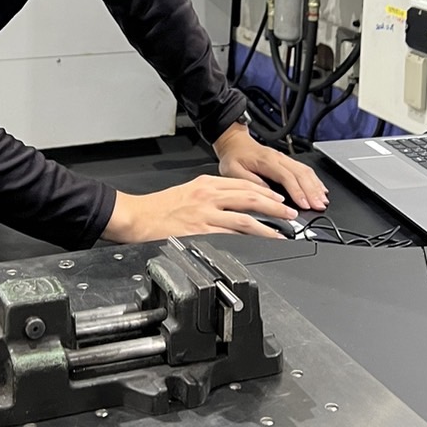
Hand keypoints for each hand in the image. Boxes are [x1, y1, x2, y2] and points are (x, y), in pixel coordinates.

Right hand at [100, 176, 296, 241]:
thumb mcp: (187, 190)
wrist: (136, 216)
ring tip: (284, 229)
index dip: (265, 191)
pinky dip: (251, 238)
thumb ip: (210, 195)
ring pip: (246, 216)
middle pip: (250, 197)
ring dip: (269, 223)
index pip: (243, 184)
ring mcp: (206, 213)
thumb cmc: (158, 208)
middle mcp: (208, 195)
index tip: (278, 198)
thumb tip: (232, 203)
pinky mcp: (201, 231)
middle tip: (291, 212)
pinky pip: (232, 234)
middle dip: (275, 205)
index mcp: (206, 183)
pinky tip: (261, 243)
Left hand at [212, 123, 328, 211]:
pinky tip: (320, 189)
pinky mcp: (286, 161)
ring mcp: (284, 158)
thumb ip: (249, 182)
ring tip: (322, 201)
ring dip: (316, 186)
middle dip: (312, 191)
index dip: (297, 191)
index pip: (287, 176)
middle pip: (301, 174)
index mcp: (266, 161)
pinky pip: (304, 169)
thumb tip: (267, 194)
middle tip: (320, 206)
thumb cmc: (234, 157)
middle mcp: (279, 158)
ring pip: (305, 171)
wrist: (234, 143)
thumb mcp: (233, 171)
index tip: (305, 205)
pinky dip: (314, 180)